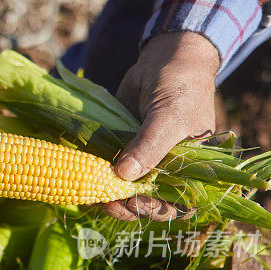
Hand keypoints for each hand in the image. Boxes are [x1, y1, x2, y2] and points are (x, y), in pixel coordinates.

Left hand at [104, 31, 218, 220]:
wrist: (164, 59)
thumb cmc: (180, 88)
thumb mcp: (169, 116)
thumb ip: (150, 147)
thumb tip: (124, 176)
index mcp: (190, 170)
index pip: (175, 204)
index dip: (154, 210)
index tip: (133, 203)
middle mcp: (166, 171)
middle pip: (145, 202)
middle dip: (125, 206)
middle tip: (106, 202)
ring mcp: (142, 161)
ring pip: (123, 190)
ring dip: (106, 196)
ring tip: (88, 193)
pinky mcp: (121, 150)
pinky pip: (107, 170)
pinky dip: (94, 177)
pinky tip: (80, 178)